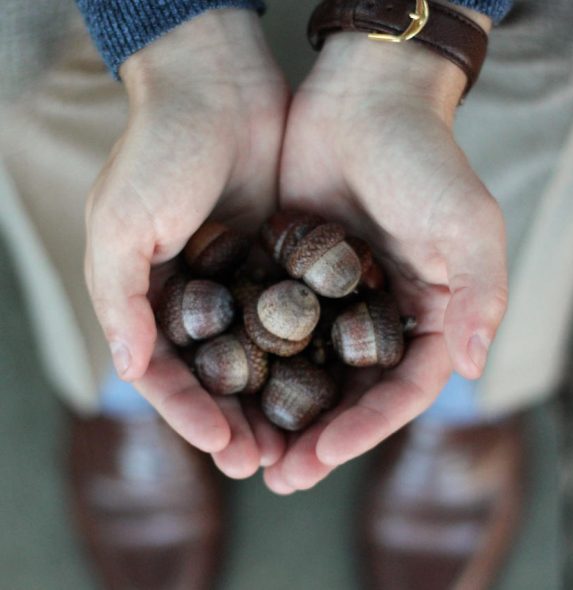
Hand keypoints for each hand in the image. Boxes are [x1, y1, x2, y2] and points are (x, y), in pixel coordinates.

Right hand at [85, 10, 288, 477]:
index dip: (191, 415)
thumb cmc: (160, 151)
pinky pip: (296, 318)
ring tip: (300, 443)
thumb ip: (118, 298)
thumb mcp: (120, 222)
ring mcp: (241, 282)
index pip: (168, 374)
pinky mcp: (282, 262)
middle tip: (268, 465)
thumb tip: (128, 368)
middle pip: (218, 377)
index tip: (222, 448)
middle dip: (239, 422)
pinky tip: (326, 385)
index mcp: (151, 298)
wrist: (219, 89)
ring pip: (261, 358)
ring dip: (276, 402)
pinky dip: (306, 354)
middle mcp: (197, 298)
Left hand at [265, 26, 506, 492]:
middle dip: (315, 438)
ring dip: (277, 414)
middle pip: (348, 393)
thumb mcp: (467, 226)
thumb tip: (471, 368)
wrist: (362, 101)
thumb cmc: (423, 159)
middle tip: (278, 476)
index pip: (399, 391)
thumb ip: (478, 297)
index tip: (322, 456)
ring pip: (303, 371)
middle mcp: (377, 315)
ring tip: (244, 451)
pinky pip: (268, 328)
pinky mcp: (288, 274)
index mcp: (425, 315)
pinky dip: (250, 361)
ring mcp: (330, 298)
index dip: (364, 429)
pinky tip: (222, 389)